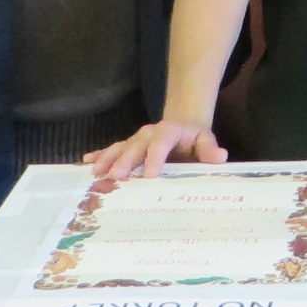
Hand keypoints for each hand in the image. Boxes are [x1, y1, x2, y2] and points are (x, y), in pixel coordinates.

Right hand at [87, 120, 228, 180]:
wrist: (183, 128)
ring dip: (108, 159)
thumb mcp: (205, 142)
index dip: (155, 157)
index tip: (150, 175)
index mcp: (169, 131)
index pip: (161, 142)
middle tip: (115, 178)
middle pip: (135, 146)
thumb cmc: (195, 141)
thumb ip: (209, 150)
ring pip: (120, 147)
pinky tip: (87, 162)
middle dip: (125, 161)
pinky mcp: (127, 146)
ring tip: (96, 173)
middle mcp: (149, 133)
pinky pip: (111, 149)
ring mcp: (136, 140)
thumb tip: (220, 156)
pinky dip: (99, 155)